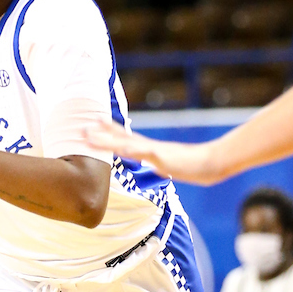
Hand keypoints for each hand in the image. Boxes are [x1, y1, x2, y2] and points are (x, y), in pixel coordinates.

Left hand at [79, 121, 221, 185]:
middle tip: (82, 128)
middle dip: (101, 134)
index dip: (109, 131)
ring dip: (107, 140)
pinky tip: (121, 147)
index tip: (94, 124)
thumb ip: (158, 164)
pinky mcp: (162, 157)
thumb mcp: (168, 166)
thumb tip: (154, 167)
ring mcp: (154, 150)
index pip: (125, 138)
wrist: (210, 164)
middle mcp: (148, 146)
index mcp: (149, 149)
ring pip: (126, 143)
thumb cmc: (192, 166)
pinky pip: (144, 152)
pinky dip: (132, 149)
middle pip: (120, 138)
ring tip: (90, 136)